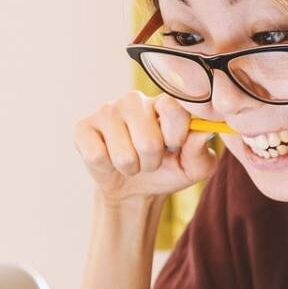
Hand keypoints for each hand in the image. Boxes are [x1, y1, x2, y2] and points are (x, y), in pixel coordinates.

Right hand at [73, 91, 216, 204]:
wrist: (135, 189)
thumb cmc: (169, 170)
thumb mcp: (194, 167)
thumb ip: (201, 150)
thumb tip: (204, 131)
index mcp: (164, 102)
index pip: (173, 108)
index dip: (176, 136)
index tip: (175, 146)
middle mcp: (135, 100)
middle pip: (148, 141)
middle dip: (152, 162)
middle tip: (151, 159)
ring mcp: (107, 110)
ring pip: (124, 154)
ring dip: (132, 168)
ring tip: (132, 161)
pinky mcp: (83, 127)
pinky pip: (97, 156)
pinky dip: (107, 168)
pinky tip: (109, 159)